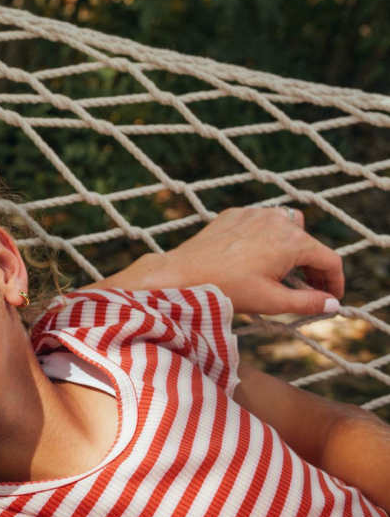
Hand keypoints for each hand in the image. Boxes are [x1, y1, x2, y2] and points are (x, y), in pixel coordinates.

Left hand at [105, 207, 343, 315]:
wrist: (181, 274)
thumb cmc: (226, 289)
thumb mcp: (271, 301)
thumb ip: (307, 302)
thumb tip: (333, 304)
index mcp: (293, 241)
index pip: (329, 260)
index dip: (335, 282)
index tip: (332, 297)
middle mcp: (279, 219)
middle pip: (309, 242)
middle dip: (311, 266)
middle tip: (305, 288)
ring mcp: (256, 213)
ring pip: (286, 227)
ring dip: (289, 247)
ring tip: (278, 271)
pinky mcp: (235, 214)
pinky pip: (260, 222)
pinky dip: (264, 237)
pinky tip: (252, 257)